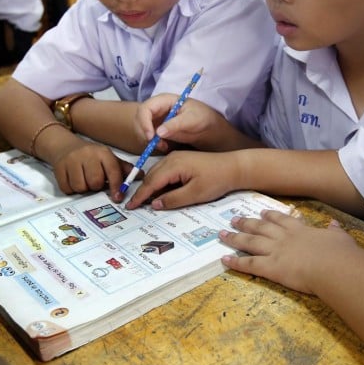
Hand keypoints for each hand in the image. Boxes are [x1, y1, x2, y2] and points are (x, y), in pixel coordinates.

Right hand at [49, 141, 126, 197]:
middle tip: (94, 182)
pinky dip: (71, 189)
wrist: (65, 146)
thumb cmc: (91, 156)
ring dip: (83, 188)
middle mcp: (87, 155)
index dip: (116, 186)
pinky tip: (73, 180)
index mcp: (103, 153)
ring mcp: (71, 160)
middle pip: (95, 182)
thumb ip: (123, 169)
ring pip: (81, 187)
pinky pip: (67, 189)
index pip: (113, 171)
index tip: (117, 197)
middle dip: (96, 187)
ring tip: (83, 180)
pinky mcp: (59, 168)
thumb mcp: (108, 158)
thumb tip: (141, 176)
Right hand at [124, 150, 239, 209]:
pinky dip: (158, 181)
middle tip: (132, 206)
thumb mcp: (195, 194)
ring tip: (142, 201)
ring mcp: (176, 157)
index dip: (139, 196)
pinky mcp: (181, 159)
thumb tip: (154, 204)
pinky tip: (158, 191)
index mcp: (173, 165)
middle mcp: (172, 158)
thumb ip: (173, 199)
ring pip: (156, 173)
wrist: (234, 167)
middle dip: (141, 191)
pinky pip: (164, 171)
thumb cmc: (216, 180)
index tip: (129, 207)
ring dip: (149, 186)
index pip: (150, 183)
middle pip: (150, 176)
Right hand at [134, 95, 233, 151]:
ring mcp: (155, 120)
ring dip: (148, 141)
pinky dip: (153, 144)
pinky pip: (147, 138)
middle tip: (156, 144)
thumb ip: (176, 124)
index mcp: (164, 101)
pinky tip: (165, 146)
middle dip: (144, 133)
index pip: (145, 109)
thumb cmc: (202, 117)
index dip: (144, 122)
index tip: (151, 136)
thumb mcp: (192, 120)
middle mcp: (156, 109)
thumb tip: (159, 132)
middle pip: (139, 119)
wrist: (207, 127)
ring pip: (141, 130)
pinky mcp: (156, 130)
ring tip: (164, 146)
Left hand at [219, 210, 359, 294]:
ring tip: (222, 234)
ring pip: (250, 242)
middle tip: (234, 219)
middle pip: (261, 228)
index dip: (270, 216)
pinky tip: (224, 259)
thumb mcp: (340, 237)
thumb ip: (334, 231)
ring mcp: (276, 251)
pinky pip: (249, 264)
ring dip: (235, 237)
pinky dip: (235, 262)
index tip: (262, 212)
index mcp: (300, 230)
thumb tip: (334, 224)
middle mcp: (284, 238)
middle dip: (246, 223)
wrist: (333, 266)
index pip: (281, 220)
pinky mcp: (271, 267)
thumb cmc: (340, 253)